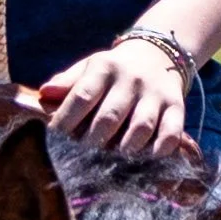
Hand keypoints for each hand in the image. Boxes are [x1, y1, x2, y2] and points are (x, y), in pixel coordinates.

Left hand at [39, 36, 192, 157]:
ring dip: (125, 149)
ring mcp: (155, 93)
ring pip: (141, 126)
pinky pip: (172, 132)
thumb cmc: (113, 71)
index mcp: (103, 68)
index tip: (53, 143)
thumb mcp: (89, 68)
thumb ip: (67, 82)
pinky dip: (161, 149)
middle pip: (109, 116)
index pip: (81, 96)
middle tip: (81, 161)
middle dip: (92, 141)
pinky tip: (148, 161)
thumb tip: (43, 93)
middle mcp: (130, 79)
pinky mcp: (176, 106)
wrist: (158, 54)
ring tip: (112, 165)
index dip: (65, 121)